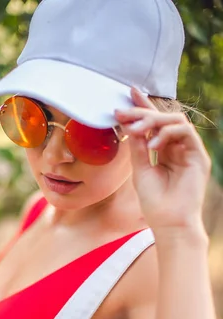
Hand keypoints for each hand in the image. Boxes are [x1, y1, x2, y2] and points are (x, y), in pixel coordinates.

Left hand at [115, 88, 210, 233]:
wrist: (169, 223)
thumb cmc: (155, 202)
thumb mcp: (140, 170)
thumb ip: (138, 148)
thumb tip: (131, 125)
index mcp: (163, 151)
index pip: (154, 124)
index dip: (143, 107)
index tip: (128, 93)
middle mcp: (177, 148)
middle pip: (163, 119)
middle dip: (142, 112)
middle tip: (122, 111)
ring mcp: (189, 151)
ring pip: (175, 121)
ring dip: (153, 121)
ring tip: (135, 129)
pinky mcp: (199, 156)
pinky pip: (186, 133)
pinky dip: (167, 134)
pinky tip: (152, 144)